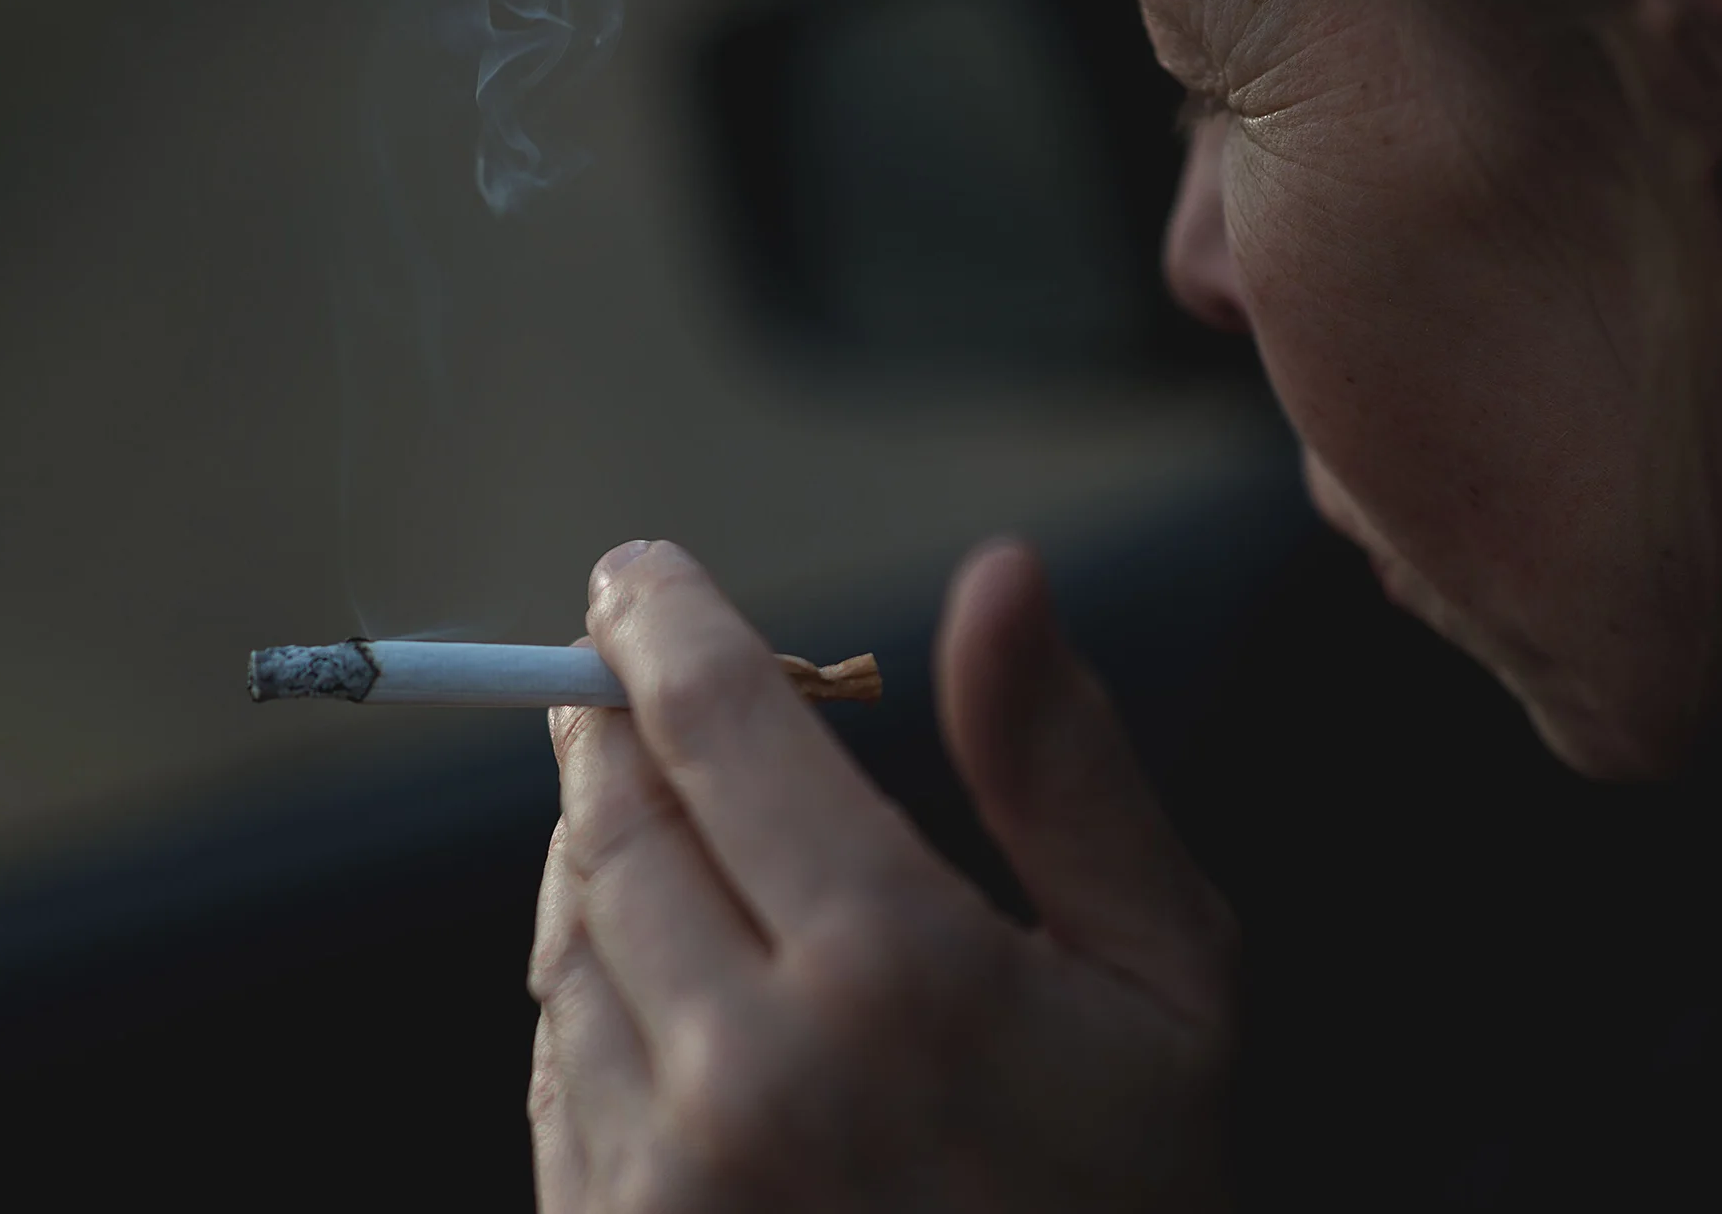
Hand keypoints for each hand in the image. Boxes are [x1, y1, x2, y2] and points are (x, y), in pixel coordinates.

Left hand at [529, 538, 1238, 1213]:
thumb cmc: (1129, 1200)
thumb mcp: (1165, 981)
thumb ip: (1066, 770)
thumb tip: (999, 576)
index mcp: (894, 975)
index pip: (722, 727)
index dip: (666, 623)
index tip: (636, 572)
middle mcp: (746, 1069)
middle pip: (615, 819)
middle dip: (610, 719)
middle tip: (617, 664)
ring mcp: (659, 1175)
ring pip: (566, 934)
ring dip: (592, 842)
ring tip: (646, 804)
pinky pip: (556, 1060)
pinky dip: (586, 976)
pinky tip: (652, 965)